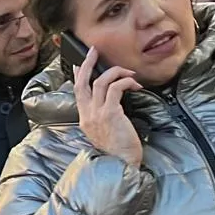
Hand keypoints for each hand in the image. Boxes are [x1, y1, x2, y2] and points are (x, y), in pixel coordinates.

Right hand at [72, 43, 142, 166]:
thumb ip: (104, 117)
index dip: (79, 76)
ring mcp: (96, 114)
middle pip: (82, 83)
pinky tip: (136, 86)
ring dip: (117, 72)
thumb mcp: (105, 132)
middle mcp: (87, 115)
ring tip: (130, 74)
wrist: (120, 164)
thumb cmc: (118, 150)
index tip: (81, 64)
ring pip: (101, 81)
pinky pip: (115, 88)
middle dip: (88, 64)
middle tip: (94, 51)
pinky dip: (126, 82)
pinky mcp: (109, 113)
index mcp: (85, 119)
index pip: (78, 92)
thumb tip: (113, 102)